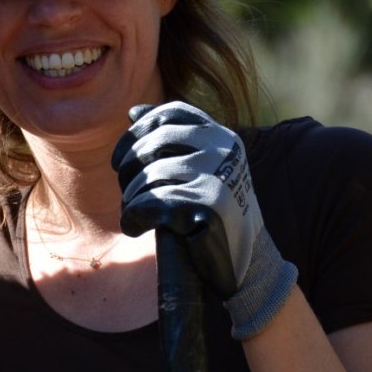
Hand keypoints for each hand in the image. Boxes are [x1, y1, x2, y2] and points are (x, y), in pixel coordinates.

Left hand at [111, 101, 296, 338]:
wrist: (248, 259)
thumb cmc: (216, 212)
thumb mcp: (203, 167)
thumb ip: (174, 140)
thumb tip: (133, 112)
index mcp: (221, 137)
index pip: (171, 113)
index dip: (139, 130)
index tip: (123, 156)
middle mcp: (222, 150)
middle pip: (153, 142)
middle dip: (128, 166)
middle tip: (125, 186)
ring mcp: (216, 177)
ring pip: (149, 176)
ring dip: (131, 197)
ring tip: (133, 212)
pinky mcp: (206, 207)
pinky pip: (150, 204)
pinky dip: (133, 217)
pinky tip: (135, 228)